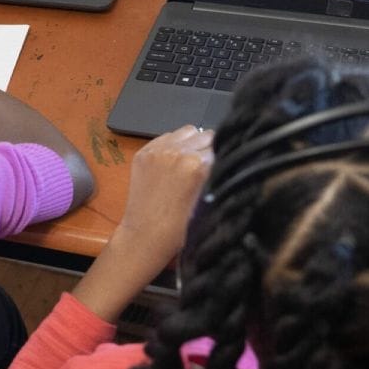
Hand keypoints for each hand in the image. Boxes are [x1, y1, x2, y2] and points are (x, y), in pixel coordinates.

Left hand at [72, 125, 213, 320]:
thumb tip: (224, 160)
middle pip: (206, 136)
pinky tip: (171, 163)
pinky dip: (172, 146)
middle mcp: (179, 151)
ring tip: (188, 162)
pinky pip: (166, 137)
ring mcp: (158, 149)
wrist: (144, 236)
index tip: (222, 167)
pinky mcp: (143, 152)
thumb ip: (216, 175)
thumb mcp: (208, 200)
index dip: (223, 158)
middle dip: (208, 150)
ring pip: (187, 132)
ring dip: (191, 144)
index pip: (221, 147)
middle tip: (205, 168)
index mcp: (198, 164)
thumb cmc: (180, 228)